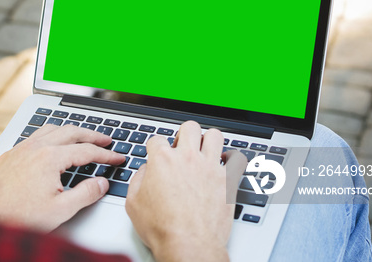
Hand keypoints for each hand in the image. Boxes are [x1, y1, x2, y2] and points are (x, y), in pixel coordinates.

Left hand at [0, 124, 124, 231]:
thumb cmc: (17, 216)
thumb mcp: (60, 210)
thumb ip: (85, 194)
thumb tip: (102, 183)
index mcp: (50, 158)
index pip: (86, 151)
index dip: (106, 154)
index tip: (118, 158)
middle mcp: (35, 148)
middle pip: (71, 132)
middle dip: (92, 135)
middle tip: (106, 140)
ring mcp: (20, 149)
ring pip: (51, 129)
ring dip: (70, 130)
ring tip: (82, 136)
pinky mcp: (10, 154)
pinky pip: (35, 135)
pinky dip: (51, 134)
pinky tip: (52, 143)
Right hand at [125, 121, 246, 261]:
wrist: (189, 245)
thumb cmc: (163, 228)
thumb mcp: (133, 203)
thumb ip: (137, 180)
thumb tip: (145, 171)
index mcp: (162, 160)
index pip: (157, 139)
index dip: (155, 148)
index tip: (157, 156)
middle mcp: (188, 158)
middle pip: (189, 127)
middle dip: (184, 135)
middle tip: (182, 149)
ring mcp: (210, 167)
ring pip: (214, 135)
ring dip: (208, 141)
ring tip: (205, 152)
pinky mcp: (228, 180)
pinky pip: (237, 158)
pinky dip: (232, 159)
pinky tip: (226, 165)